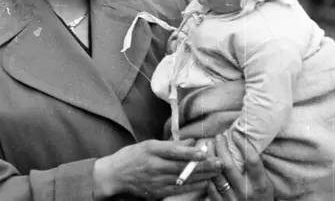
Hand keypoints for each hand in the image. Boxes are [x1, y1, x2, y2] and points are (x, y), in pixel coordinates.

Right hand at [93, 139, 221, 198]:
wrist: (115, 175)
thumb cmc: (132, 156)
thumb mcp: (148, 144)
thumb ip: (170, 144)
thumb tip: (191, 142)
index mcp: (151, 149)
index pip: (173, 151)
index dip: (189, 152)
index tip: (204, 152)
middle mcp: (153, 165)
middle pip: (181, 166)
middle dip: (202, 165)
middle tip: (219, 163)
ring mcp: (155, 181)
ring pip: (182, 179)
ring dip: (202, 176)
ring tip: (216, 172)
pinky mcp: (157, 192)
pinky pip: (178, 190)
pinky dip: (193, 187)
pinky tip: (204, 184)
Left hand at [207, 133, 273, 200]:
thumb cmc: (262, 199)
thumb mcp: (266, 185)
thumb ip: (256, 169)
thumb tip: (246, 144)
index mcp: (260, 185)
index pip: (252, 161)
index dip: (243, 145)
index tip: (236, 134)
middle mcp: (245, 191)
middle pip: (229, 165)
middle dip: (221, 147)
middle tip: (218, 136)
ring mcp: (232, 198)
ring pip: (216, 174)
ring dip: (210, 156)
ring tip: (208, 144)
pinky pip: (210, 185)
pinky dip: (208, 172)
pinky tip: (206, 162)